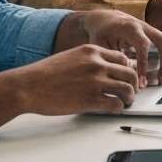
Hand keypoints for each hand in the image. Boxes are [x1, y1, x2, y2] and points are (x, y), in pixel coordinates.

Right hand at [14, 44, 141, 114]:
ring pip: (126, 89)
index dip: (127, 69)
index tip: (127, 77)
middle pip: (129, 73)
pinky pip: (115, 104)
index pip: (123, 58)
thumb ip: (88, 60)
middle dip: (133, 84)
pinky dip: (118, 108)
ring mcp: (95, 81)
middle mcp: (97, 64)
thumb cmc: (44, 74)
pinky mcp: (91, 99)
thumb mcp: (70, 57)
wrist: (28, 86)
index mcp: (92, 51)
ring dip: (129, 98)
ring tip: (125, 103)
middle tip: (131, 92)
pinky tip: (114, 110)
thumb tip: (102, 69)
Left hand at [74, 9, 161, 86]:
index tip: (141, 80)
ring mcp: (150, 29)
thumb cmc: (101, 32)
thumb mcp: (100, 45)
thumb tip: (125, 73)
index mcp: (129, 27)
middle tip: (161, 80)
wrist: (104, 19)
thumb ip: (112, 58)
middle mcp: (143, 26)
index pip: (143, 45)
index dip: (144, 64)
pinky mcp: (152, 34)